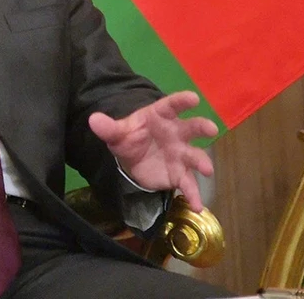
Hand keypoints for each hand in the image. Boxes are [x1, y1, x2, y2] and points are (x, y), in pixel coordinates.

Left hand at [87, 91, 216, 210]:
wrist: (132, 159)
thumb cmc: (131, 137)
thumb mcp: (117, 133)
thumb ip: (108, 127)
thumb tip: (93, 119)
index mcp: (161, 117)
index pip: (172, 105)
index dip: (182, 101)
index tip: (193, 98)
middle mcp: (176, 133)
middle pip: (192, 128)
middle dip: (202, 127)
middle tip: (210, 129)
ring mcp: (181, 154)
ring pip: (195, 156)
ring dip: (202, 162)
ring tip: (207, 169)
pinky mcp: (180, 174)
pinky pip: (189, 184)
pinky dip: (194, 195)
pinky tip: (197, 206)